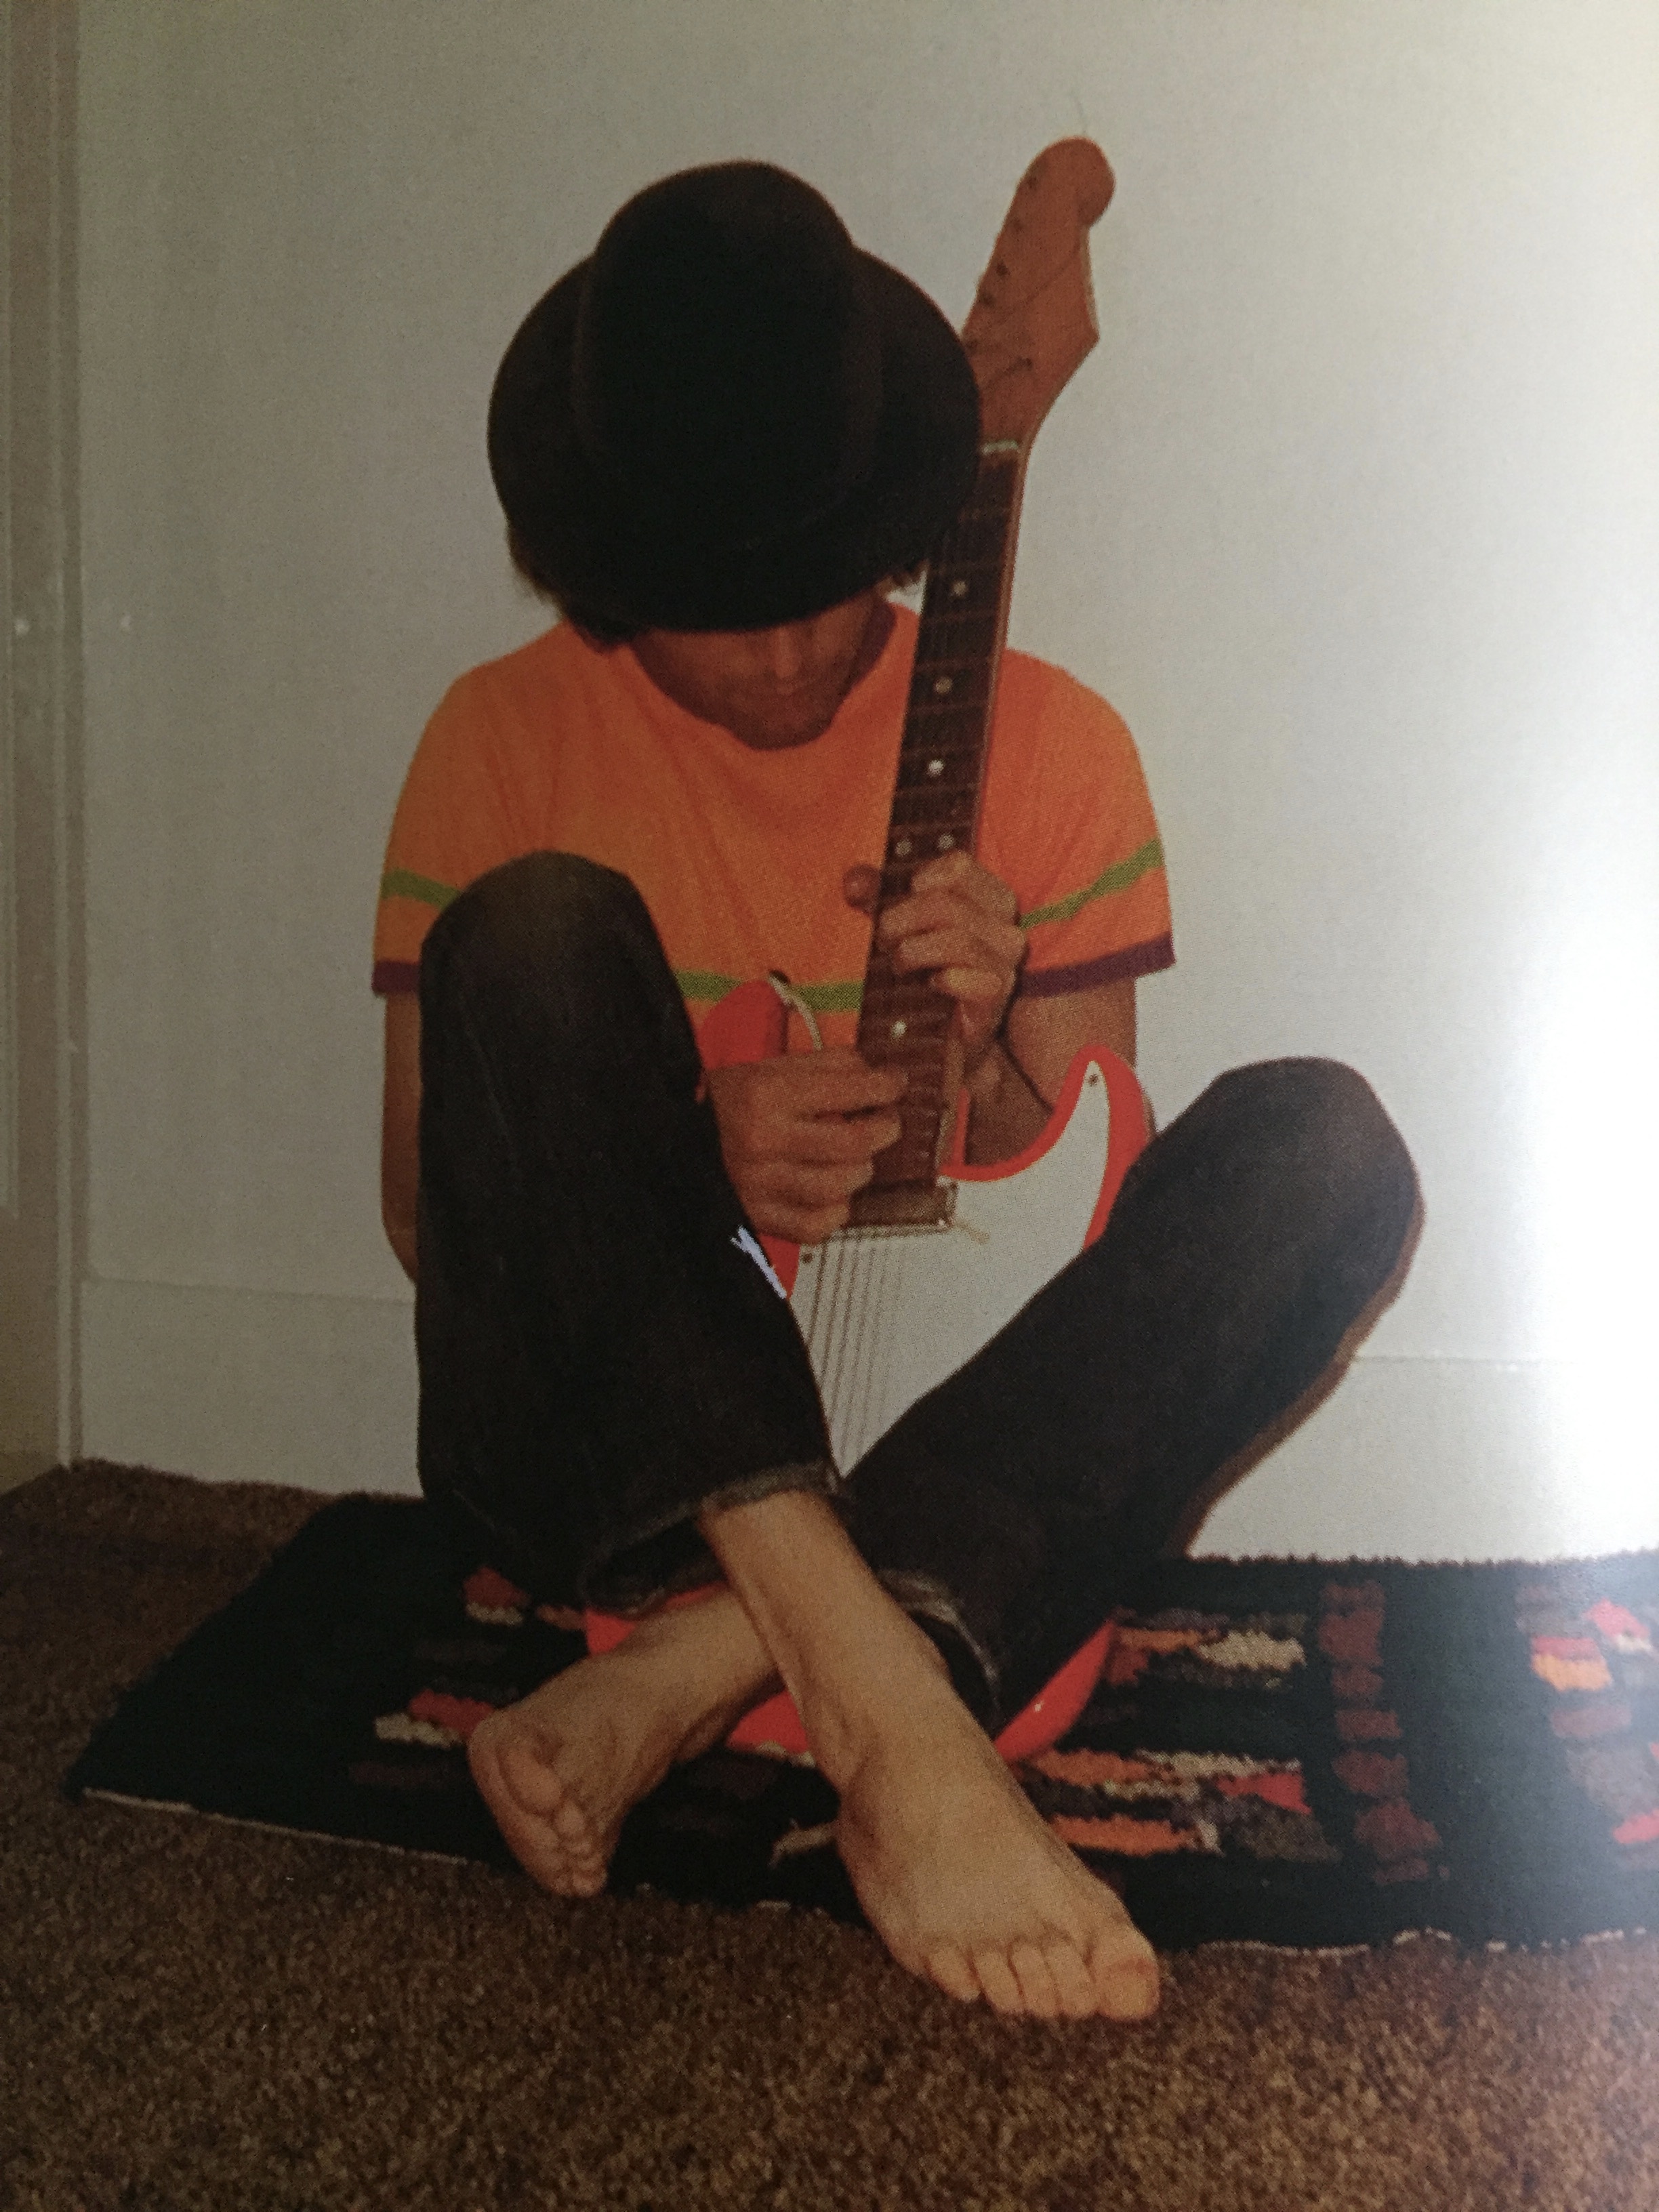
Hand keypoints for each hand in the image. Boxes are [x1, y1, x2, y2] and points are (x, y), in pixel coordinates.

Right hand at [706, 1049, 905, 1243]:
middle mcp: (764, 1141)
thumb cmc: (719, 1104)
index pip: (849, 1088)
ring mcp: (762, 1184)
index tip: (894, 1085)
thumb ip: (822, 1066)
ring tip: (856, 1158)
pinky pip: (816, 1225)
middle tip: (886, 1123)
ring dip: (860, 1170)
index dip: (886, 1086)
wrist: (670, 1137)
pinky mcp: (758, 1216)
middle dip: (884, 1130)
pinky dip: (835, 1211)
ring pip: (840, 1186)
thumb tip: (872, 1070)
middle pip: (853, 1142)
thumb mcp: (765, 1069)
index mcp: (766, 1095)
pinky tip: (833, 1194)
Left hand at [844, 851, 1026, 1076]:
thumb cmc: (927, 973)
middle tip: (884, 939)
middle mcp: (1004, 928)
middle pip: (947, 904)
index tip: (904, 897)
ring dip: (913, 951)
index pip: (960, 866)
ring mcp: (1004, 963)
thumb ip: (880, 899)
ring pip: (957, 940)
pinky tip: (930, 986)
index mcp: (989, 900)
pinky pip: (967, 978)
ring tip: (898, 964)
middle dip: (902, 919)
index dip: (923, 876)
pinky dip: (941, 979)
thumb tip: (854, 882)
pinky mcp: (995, 996)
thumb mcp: (903, 928)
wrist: (945, 1034)